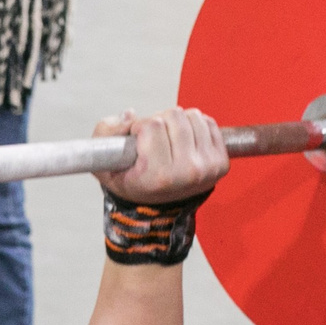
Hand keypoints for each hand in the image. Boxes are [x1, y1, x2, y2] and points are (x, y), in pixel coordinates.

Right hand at [92, 107, 229, 206]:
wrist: (160, 209)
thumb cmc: (133, 183)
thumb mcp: (104, 166)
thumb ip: (105, 134)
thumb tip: (130, 115)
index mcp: (158, 176)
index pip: (152, 125)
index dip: (139, 126)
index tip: (137, 139)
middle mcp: (187, 173)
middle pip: (174, 115)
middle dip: (159, 121)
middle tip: (154, 138)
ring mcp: (208, 168)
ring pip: (193, 115)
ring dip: (178, 122)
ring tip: (170, 139)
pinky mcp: (221, 163)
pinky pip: (209, 123)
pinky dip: (195, 126)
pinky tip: (185, 141)